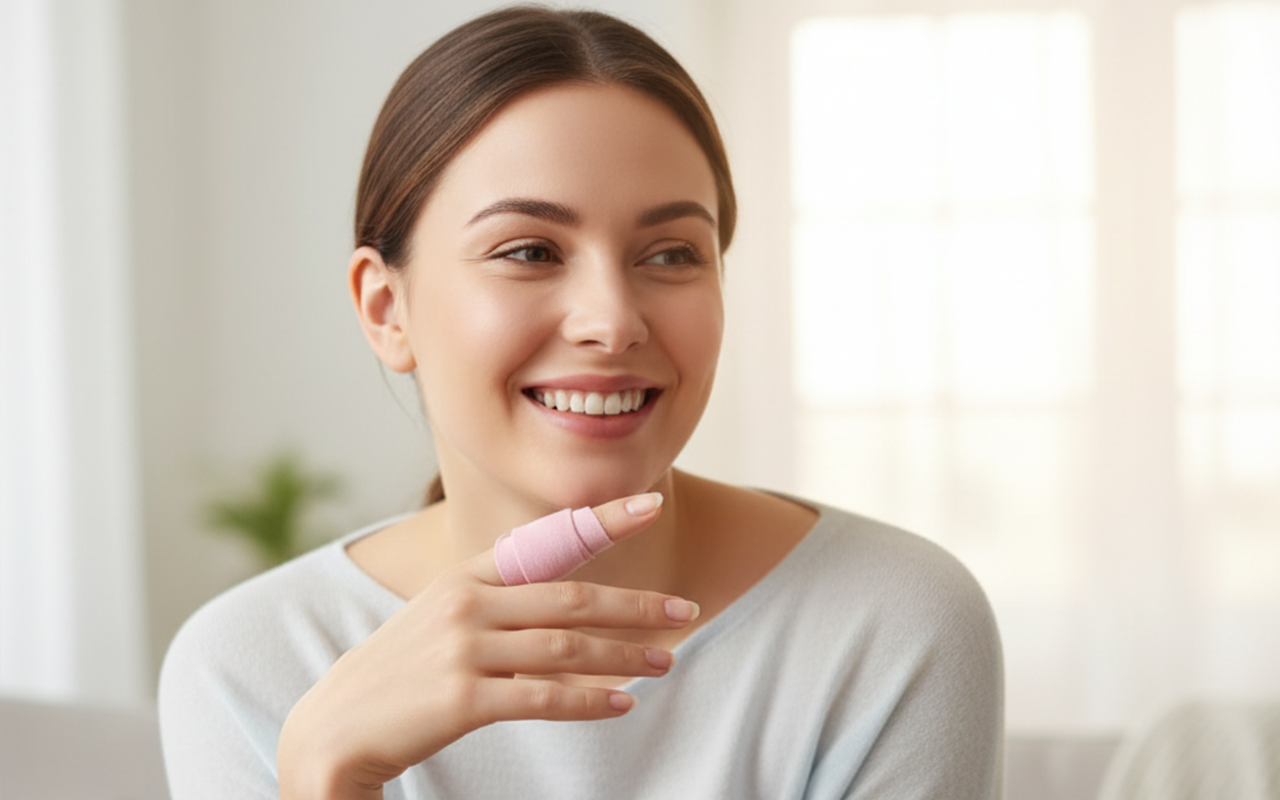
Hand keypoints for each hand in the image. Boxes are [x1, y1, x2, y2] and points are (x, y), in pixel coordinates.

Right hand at [277, 493, 696, 798]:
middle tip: (684, 610)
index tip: (649, 504)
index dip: (600, 520)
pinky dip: (588, 700)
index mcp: (463, 577)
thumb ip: (496, 602)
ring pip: (566, 646)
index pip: (544, 542)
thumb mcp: (440, 620)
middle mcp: (466, 603)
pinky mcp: (461, 696)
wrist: (331, 729)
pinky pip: (542, 697)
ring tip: (667, 661)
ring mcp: (463, 648)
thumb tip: (562, 601)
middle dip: (635, 605)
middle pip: (571, 598)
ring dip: (624, 655)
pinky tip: (621, 703)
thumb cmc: (398, 676)